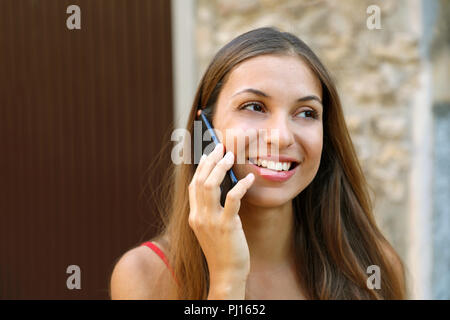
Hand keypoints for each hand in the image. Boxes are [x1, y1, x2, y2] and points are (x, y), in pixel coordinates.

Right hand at [188, 143, 254, 283]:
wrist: (226, 273)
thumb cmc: (222, 250)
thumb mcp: (211, 229)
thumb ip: (211, 211)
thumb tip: (221, 190)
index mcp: (194, 216)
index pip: (193, 186)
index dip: (200, 168)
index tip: (208, 154)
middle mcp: (199, 216)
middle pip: (201, 181)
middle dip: (211, 161)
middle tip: (221, 147)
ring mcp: (211, 221)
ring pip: (211, 186)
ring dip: (221, 167)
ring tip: (230, 156)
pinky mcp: (226, 225)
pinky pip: (232, 199)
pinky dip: (240, 186)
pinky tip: (249, 178)